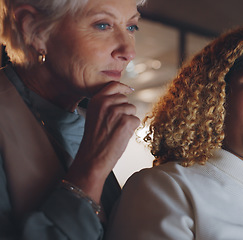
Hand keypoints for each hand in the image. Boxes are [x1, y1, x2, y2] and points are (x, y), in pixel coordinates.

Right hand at [66, 81, 139, 201]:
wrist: (92, 158)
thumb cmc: (94, 141)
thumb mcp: (94, 116)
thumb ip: (105, 106)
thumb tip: (122, 99)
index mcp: (96, 100)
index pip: (113, 86)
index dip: (123, 88)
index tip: (129, 90)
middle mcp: (106, 103)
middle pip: (125, 100)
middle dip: (125, 111)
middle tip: (115, 125)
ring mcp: (116, 111)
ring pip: (132, 110)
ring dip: (128, 120)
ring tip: (116, 131)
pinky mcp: (126, 121)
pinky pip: (136, 121)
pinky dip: (132, 129)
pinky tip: (121, 136)